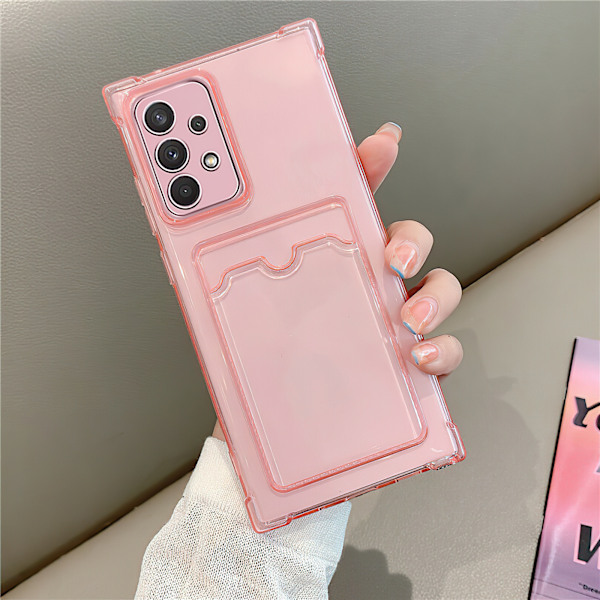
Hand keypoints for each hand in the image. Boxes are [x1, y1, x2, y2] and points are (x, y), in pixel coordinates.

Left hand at [212, 122, 462, 440]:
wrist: (265, 435)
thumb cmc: (257, 368)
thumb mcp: (236, 309)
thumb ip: (226, 264)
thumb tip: (192, 212)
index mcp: (330, 265)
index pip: (356, 204)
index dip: (372, 168)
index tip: (382, 142)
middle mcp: (367, 289)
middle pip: (411, 243)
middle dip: (411, 239)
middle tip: (392, 255)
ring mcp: (392, 327)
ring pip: (440, 292)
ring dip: (434, 297)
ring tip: (408, 319)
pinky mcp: (408, 370)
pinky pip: (444, 353)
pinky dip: (444, 351)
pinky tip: (421, 358)